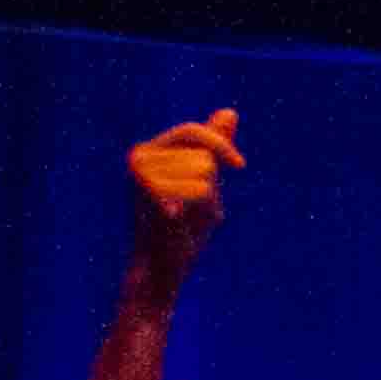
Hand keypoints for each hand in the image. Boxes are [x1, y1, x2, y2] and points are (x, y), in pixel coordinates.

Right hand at [126, 110, 242, 274]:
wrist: (162, 268)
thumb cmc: (184, 229)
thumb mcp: (204, 181)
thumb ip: (214, 147)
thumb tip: (231, 111)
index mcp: (149, 150)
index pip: (194, 132)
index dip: (221, 146)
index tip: (241, 165)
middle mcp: (139, 155)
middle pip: (203, 155)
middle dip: (210, 185)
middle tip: (190, 210)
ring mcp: (140, 171)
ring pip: (205, 171)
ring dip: (206, 200)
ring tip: (185, 218)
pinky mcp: (149, 190)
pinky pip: (201, 190)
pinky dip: (201, 210)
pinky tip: (179, 223)